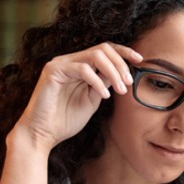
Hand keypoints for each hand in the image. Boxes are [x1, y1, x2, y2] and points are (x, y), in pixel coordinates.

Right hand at [12, 42, 142, 151]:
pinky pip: (82, 68)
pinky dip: (97, 81)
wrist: (43, 134)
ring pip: (95, 55)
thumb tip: (121, 73)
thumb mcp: (93, 100)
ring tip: (122, 90)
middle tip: (129, 82)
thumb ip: (104, 84)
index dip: (124, 52)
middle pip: (103, 48)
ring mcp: (60, 64)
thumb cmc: (65, 120)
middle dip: (121, 63)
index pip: (104, 50)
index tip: (140, 60)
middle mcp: (69, 61)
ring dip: (113, 72)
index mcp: (79, 66)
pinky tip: (104, 95)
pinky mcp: (52, 71)